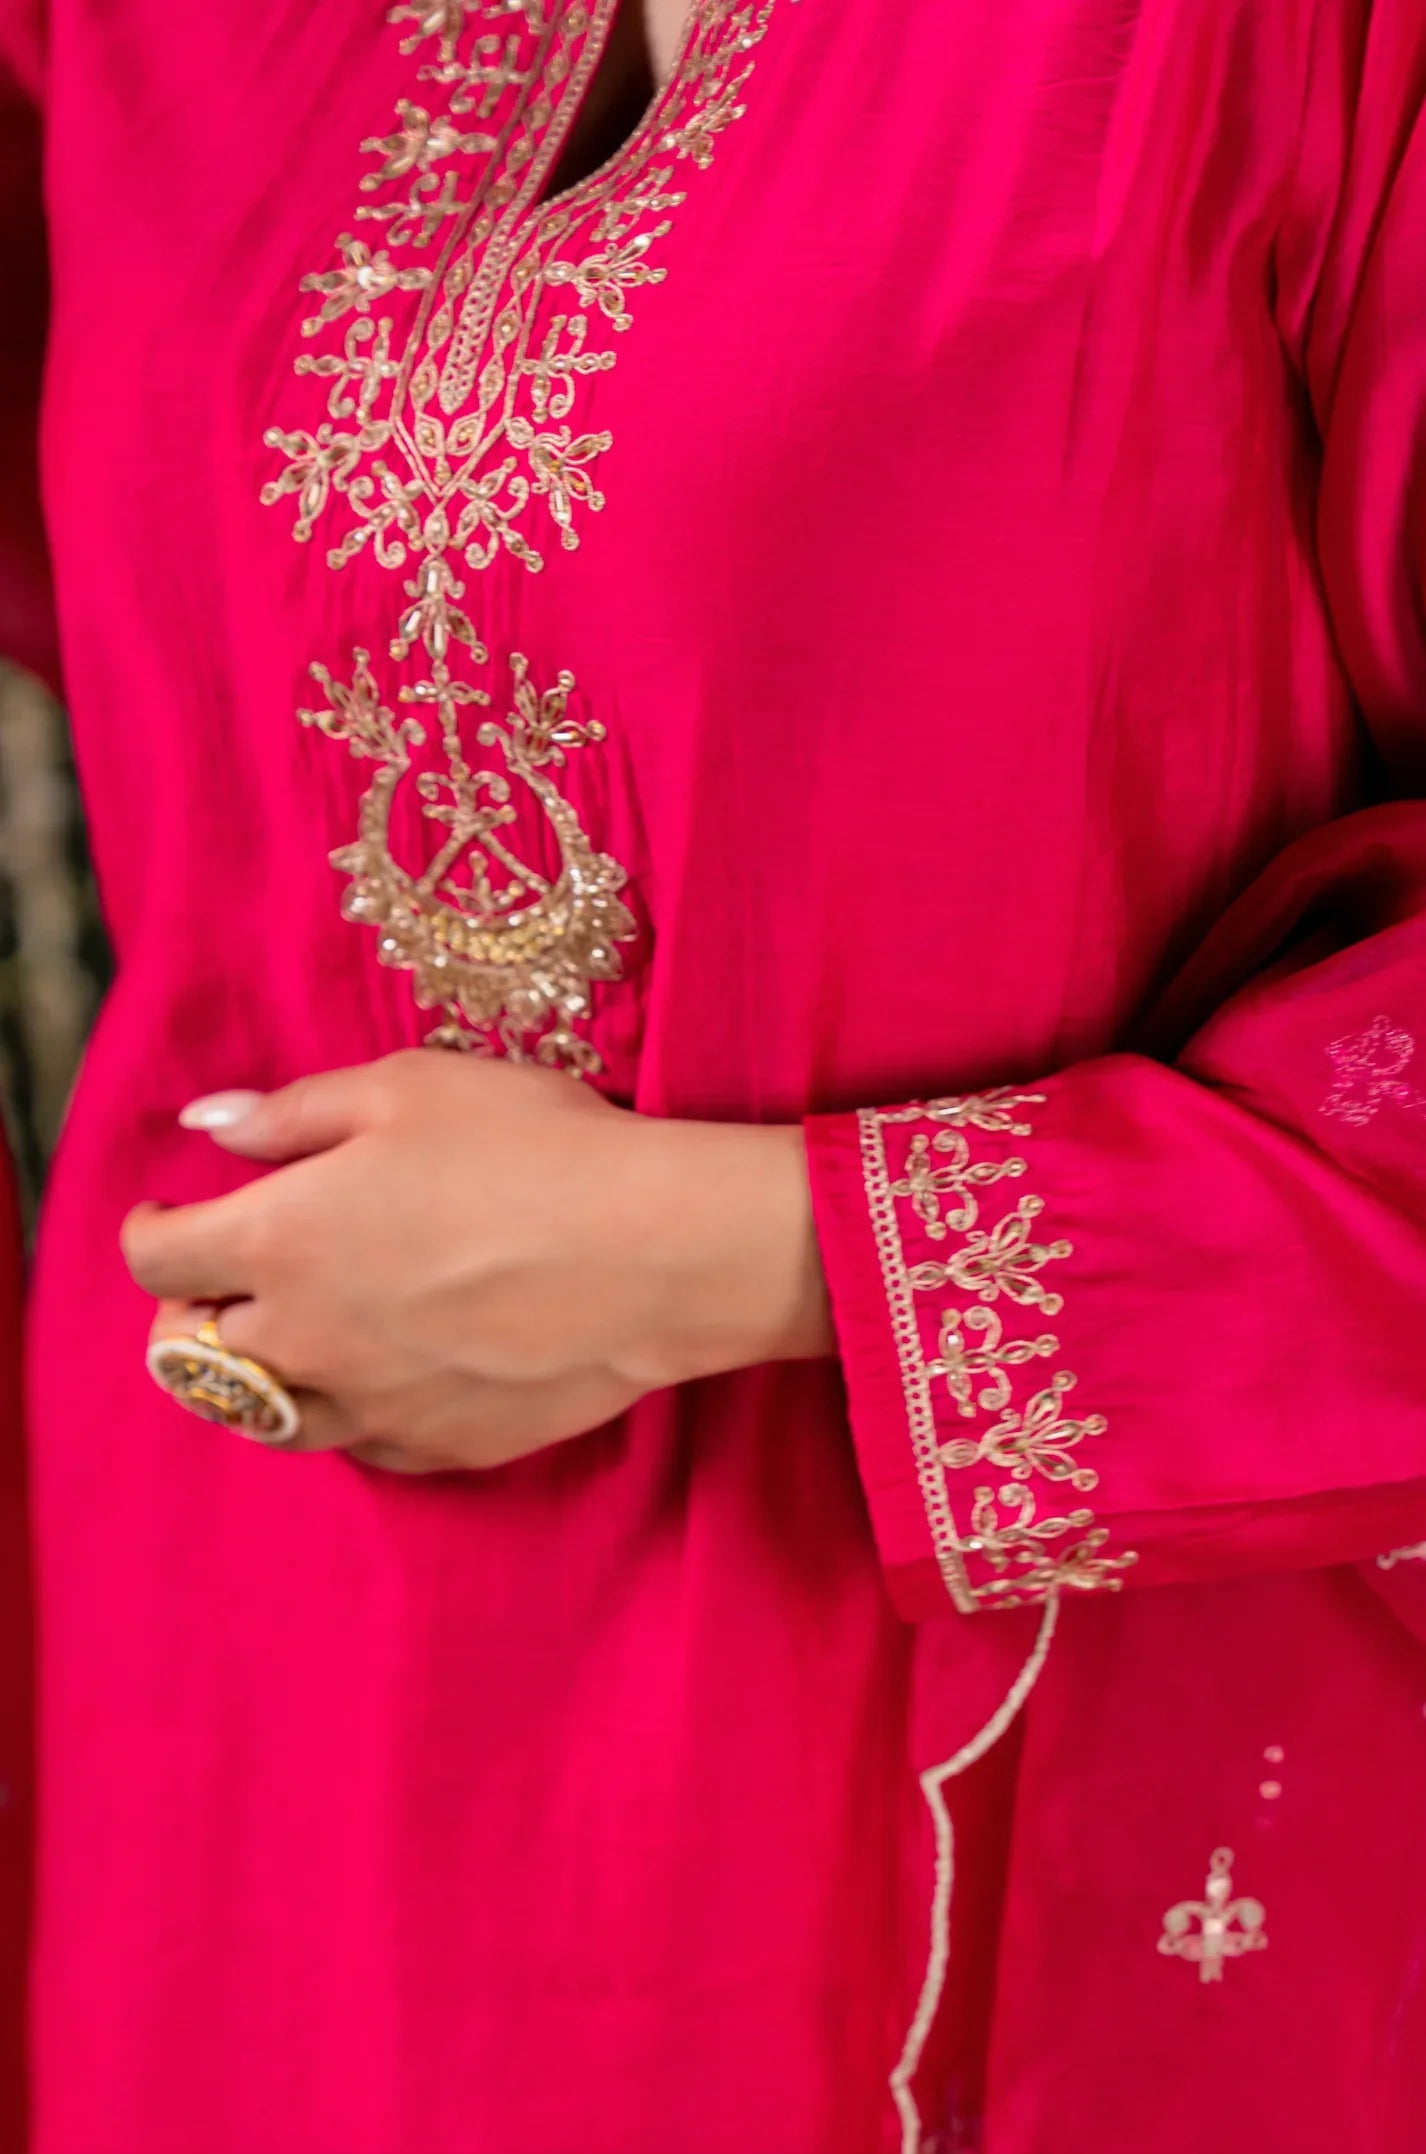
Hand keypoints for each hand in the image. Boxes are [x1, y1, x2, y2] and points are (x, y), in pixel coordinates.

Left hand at [122, 1051, 833, 1472]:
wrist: (657, 1251)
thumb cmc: (535, 1148)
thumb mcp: (408, 1088)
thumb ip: (292, 1113)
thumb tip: (210, 1125)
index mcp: (278, 1242)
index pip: (157, 1258)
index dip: (149, 1227)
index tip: (166, 1209)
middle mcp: (304, 1340)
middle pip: (187, 1353)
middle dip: (187, 1308)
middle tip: (224, 1274)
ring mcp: (370, 1407)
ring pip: (265, 1414)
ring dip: (256, 1372)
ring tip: (291, 1332)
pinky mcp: (438, 1446)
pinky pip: (359, 1442)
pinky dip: (347, 1407)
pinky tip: (379, 1368)